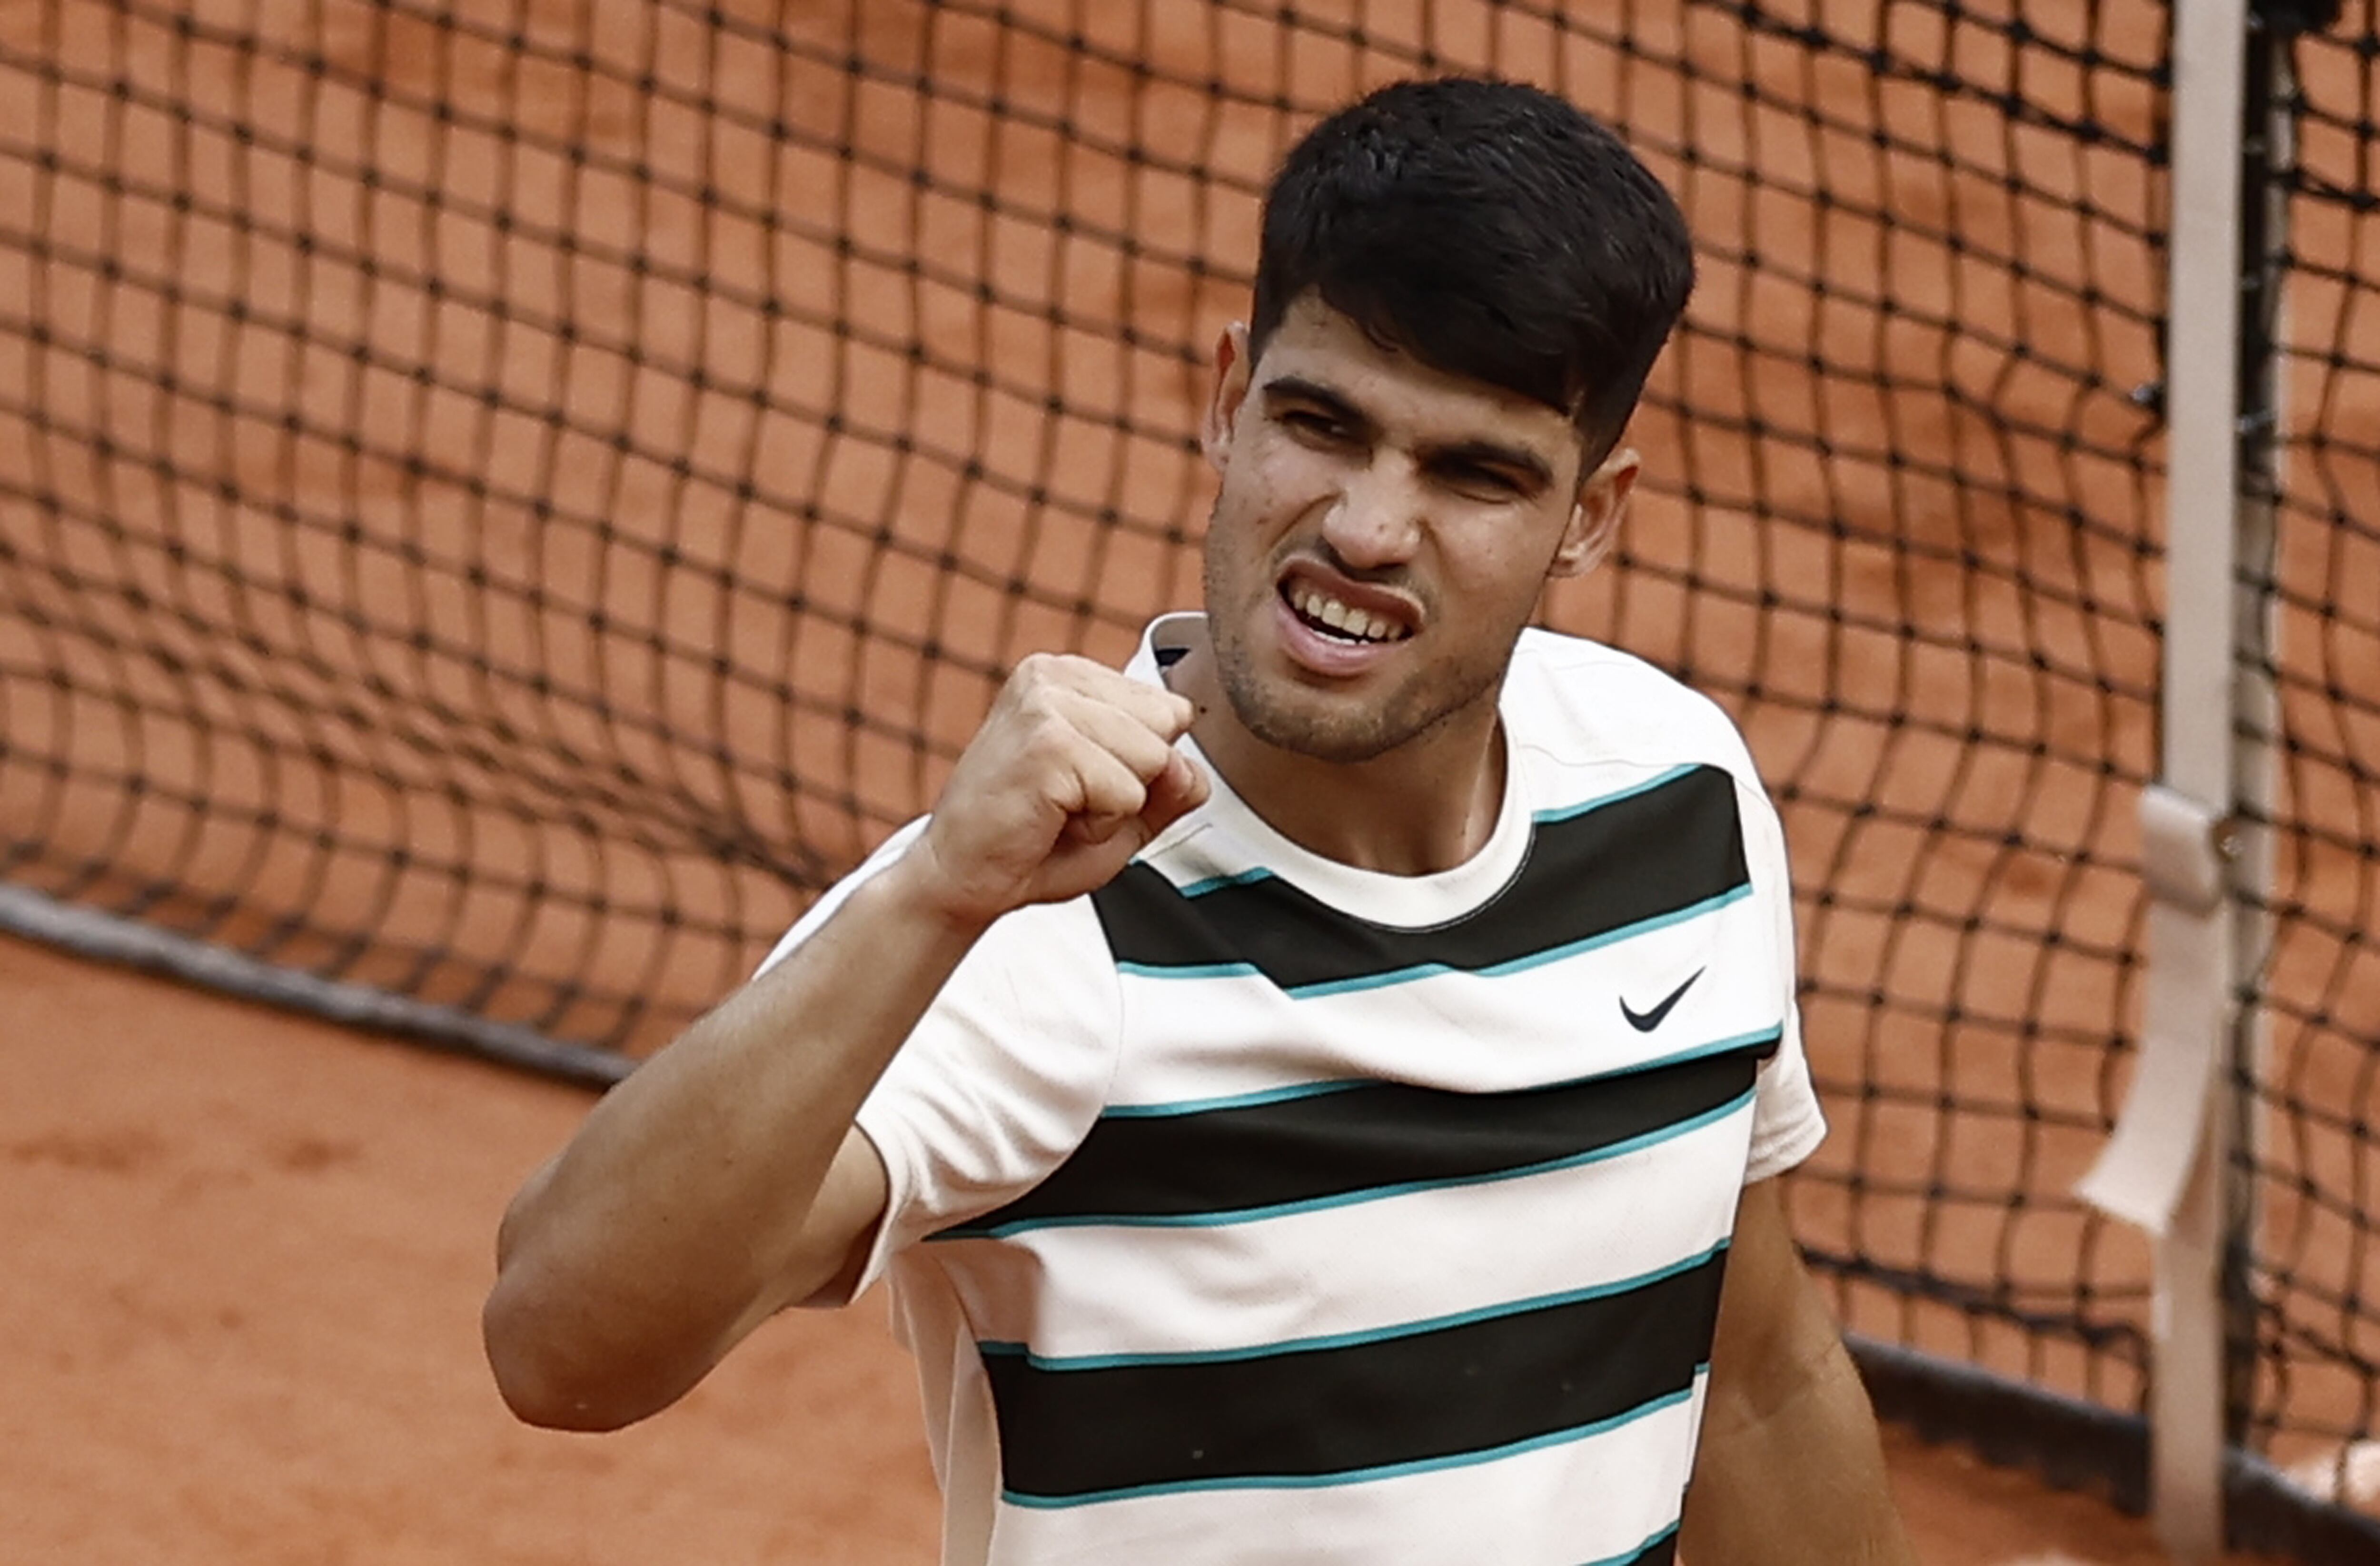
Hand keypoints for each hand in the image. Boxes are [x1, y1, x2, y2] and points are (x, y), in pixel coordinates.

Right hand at [898, 654, 1208, 927]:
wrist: (958, 879)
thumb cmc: (1030, 842)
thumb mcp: (1121, 810)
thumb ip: (1170, 786)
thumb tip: (1194, 770)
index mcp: (1069, 675)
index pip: (1169, 709)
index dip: (1143, 767)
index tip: (1082, 783)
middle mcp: (1055, 675)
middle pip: (1168, 727)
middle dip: (1134, 782)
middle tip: (1069, 802)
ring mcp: (1048, 702)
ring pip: (1154, 759)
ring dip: (1116, 807)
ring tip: (1058, 811)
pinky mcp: (1048, 741)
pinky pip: (1128, 792)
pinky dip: (1099, 825)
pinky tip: (1050, 820)